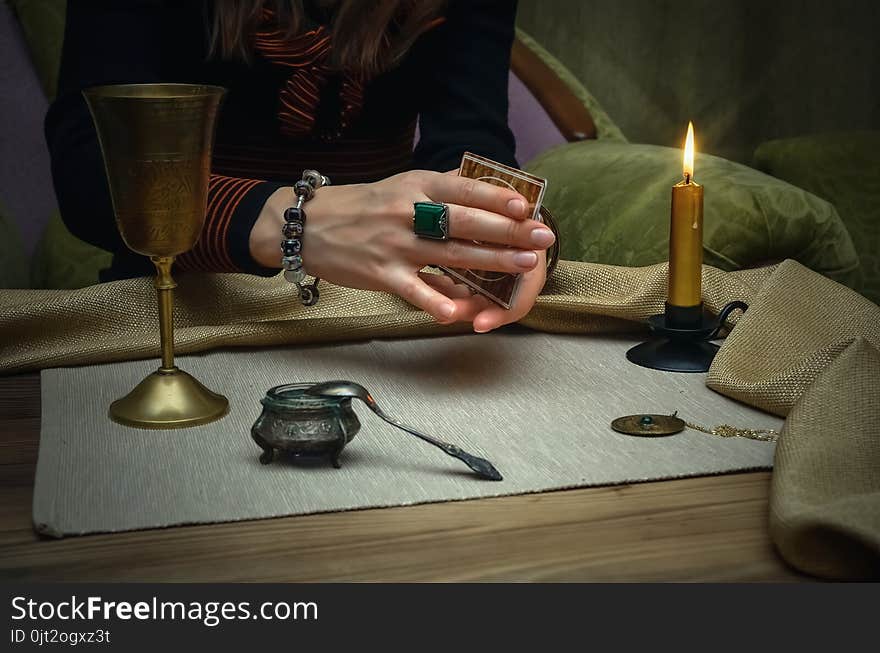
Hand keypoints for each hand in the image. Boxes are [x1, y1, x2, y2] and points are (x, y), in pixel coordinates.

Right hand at [249, 170, 554, 329]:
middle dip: (508, 231)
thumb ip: (440, 189)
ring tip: (524, 265)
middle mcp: (408, 212)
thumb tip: (485, 187)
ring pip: (449, 254)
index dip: (496, 196)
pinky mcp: (381, 273)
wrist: (308, 225)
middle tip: (543, 237)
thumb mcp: (401, 186)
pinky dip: (435, 302)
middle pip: (465, 221)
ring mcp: (395, 244)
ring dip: (491, 261)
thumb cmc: (362, 206)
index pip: (462, 187)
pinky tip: (458, 314)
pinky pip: (413, 290)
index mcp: (416, 186)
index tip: (527, 205)